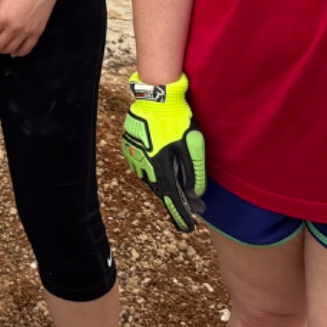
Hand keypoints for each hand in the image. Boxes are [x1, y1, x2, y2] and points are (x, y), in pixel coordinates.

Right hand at [121, 74, 206, 231]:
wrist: (155, 98)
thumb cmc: (177, 120)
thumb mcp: (193, 144)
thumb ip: (195, 171)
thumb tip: (196, 192)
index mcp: (161, 167)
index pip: (173, 199)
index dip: (181, 215)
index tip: (188, 229)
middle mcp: (145, 166)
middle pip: (162, 191)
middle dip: (179, 201)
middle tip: (195, 206)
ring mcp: (135, 157)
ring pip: (152, 179)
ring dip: (167, 185)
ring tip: (182, 187)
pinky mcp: (130, 147)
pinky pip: (144, 166)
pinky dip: (156, 172)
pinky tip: (165, 167)